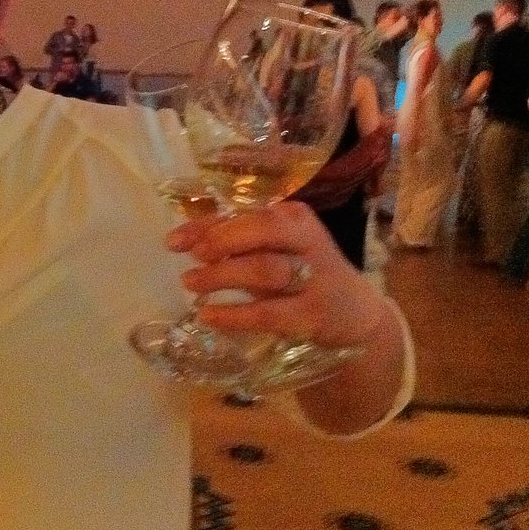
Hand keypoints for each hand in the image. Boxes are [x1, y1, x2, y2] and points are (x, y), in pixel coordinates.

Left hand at [167, 201, 389, 353]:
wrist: (355, 315)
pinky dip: (233, 315)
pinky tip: (208, 316)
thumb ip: (233, 240)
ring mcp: (314, 279)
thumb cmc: (300, 273)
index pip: (248, 212)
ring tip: (190, 283)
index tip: (173, 241)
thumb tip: (183, 239)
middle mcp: (308, 242)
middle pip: (264, 231)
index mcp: (294, 218)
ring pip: (265, 270)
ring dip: (222, 276)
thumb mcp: (273, 250)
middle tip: (193, 257)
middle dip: (222, 241)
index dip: (206, 225)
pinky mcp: (312, 316)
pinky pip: (268, 313)